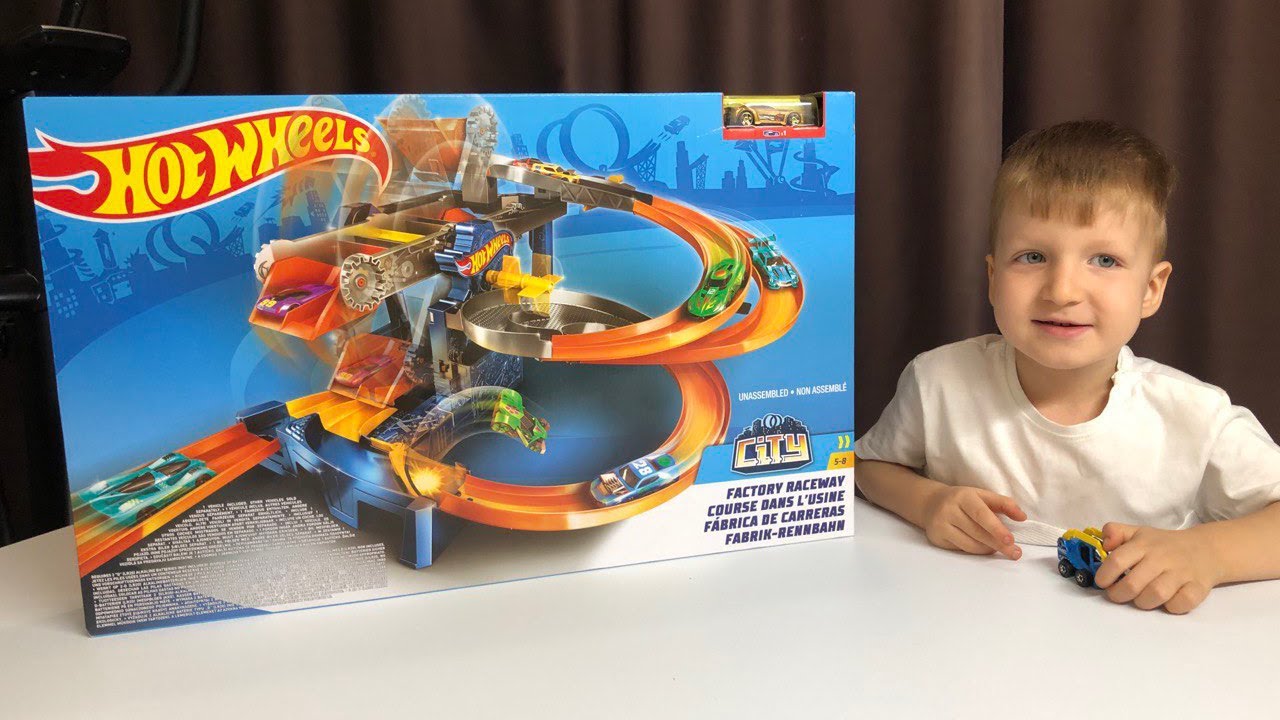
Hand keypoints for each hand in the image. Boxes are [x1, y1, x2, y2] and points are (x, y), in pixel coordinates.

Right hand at [920, 485, 1025, 558]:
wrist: (931, 503)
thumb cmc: (963, 500)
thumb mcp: (982, 496)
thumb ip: (1004, 504)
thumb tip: (1022, 517)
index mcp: (963, 496)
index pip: (981, 514)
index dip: (996, 528)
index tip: (1010, 540)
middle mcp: (949, 510)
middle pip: (977, 532)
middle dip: (998, 544)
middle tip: (1015, 553)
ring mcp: (941, 525)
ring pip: (970, 544)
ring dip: (989, 549)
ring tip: (1001, 550)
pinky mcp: (937, 538)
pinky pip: (961, 549)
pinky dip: (976, 551)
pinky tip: (985, 548)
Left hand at [1094, 523, 1223, 613]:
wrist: (1206, 549)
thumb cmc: (1164, 545)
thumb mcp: (1138, 532)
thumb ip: (1116, 532)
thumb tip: (1104, 544)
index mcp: (1144, 544)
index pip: (1117, 560)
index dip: (1105, 575)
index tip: (1102, 583)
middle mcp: (1162, 558)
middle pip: (1133, 583)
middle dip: (1119, 594)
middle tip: (1118, 595)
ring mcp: (1182, 573)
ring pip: (1156, 595)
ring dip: (1143, 602)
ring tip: (1141, 599)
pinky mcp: (1198, 587)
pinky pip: (1181, 604)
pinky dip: (1171, 607)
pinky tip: (1167, 602)